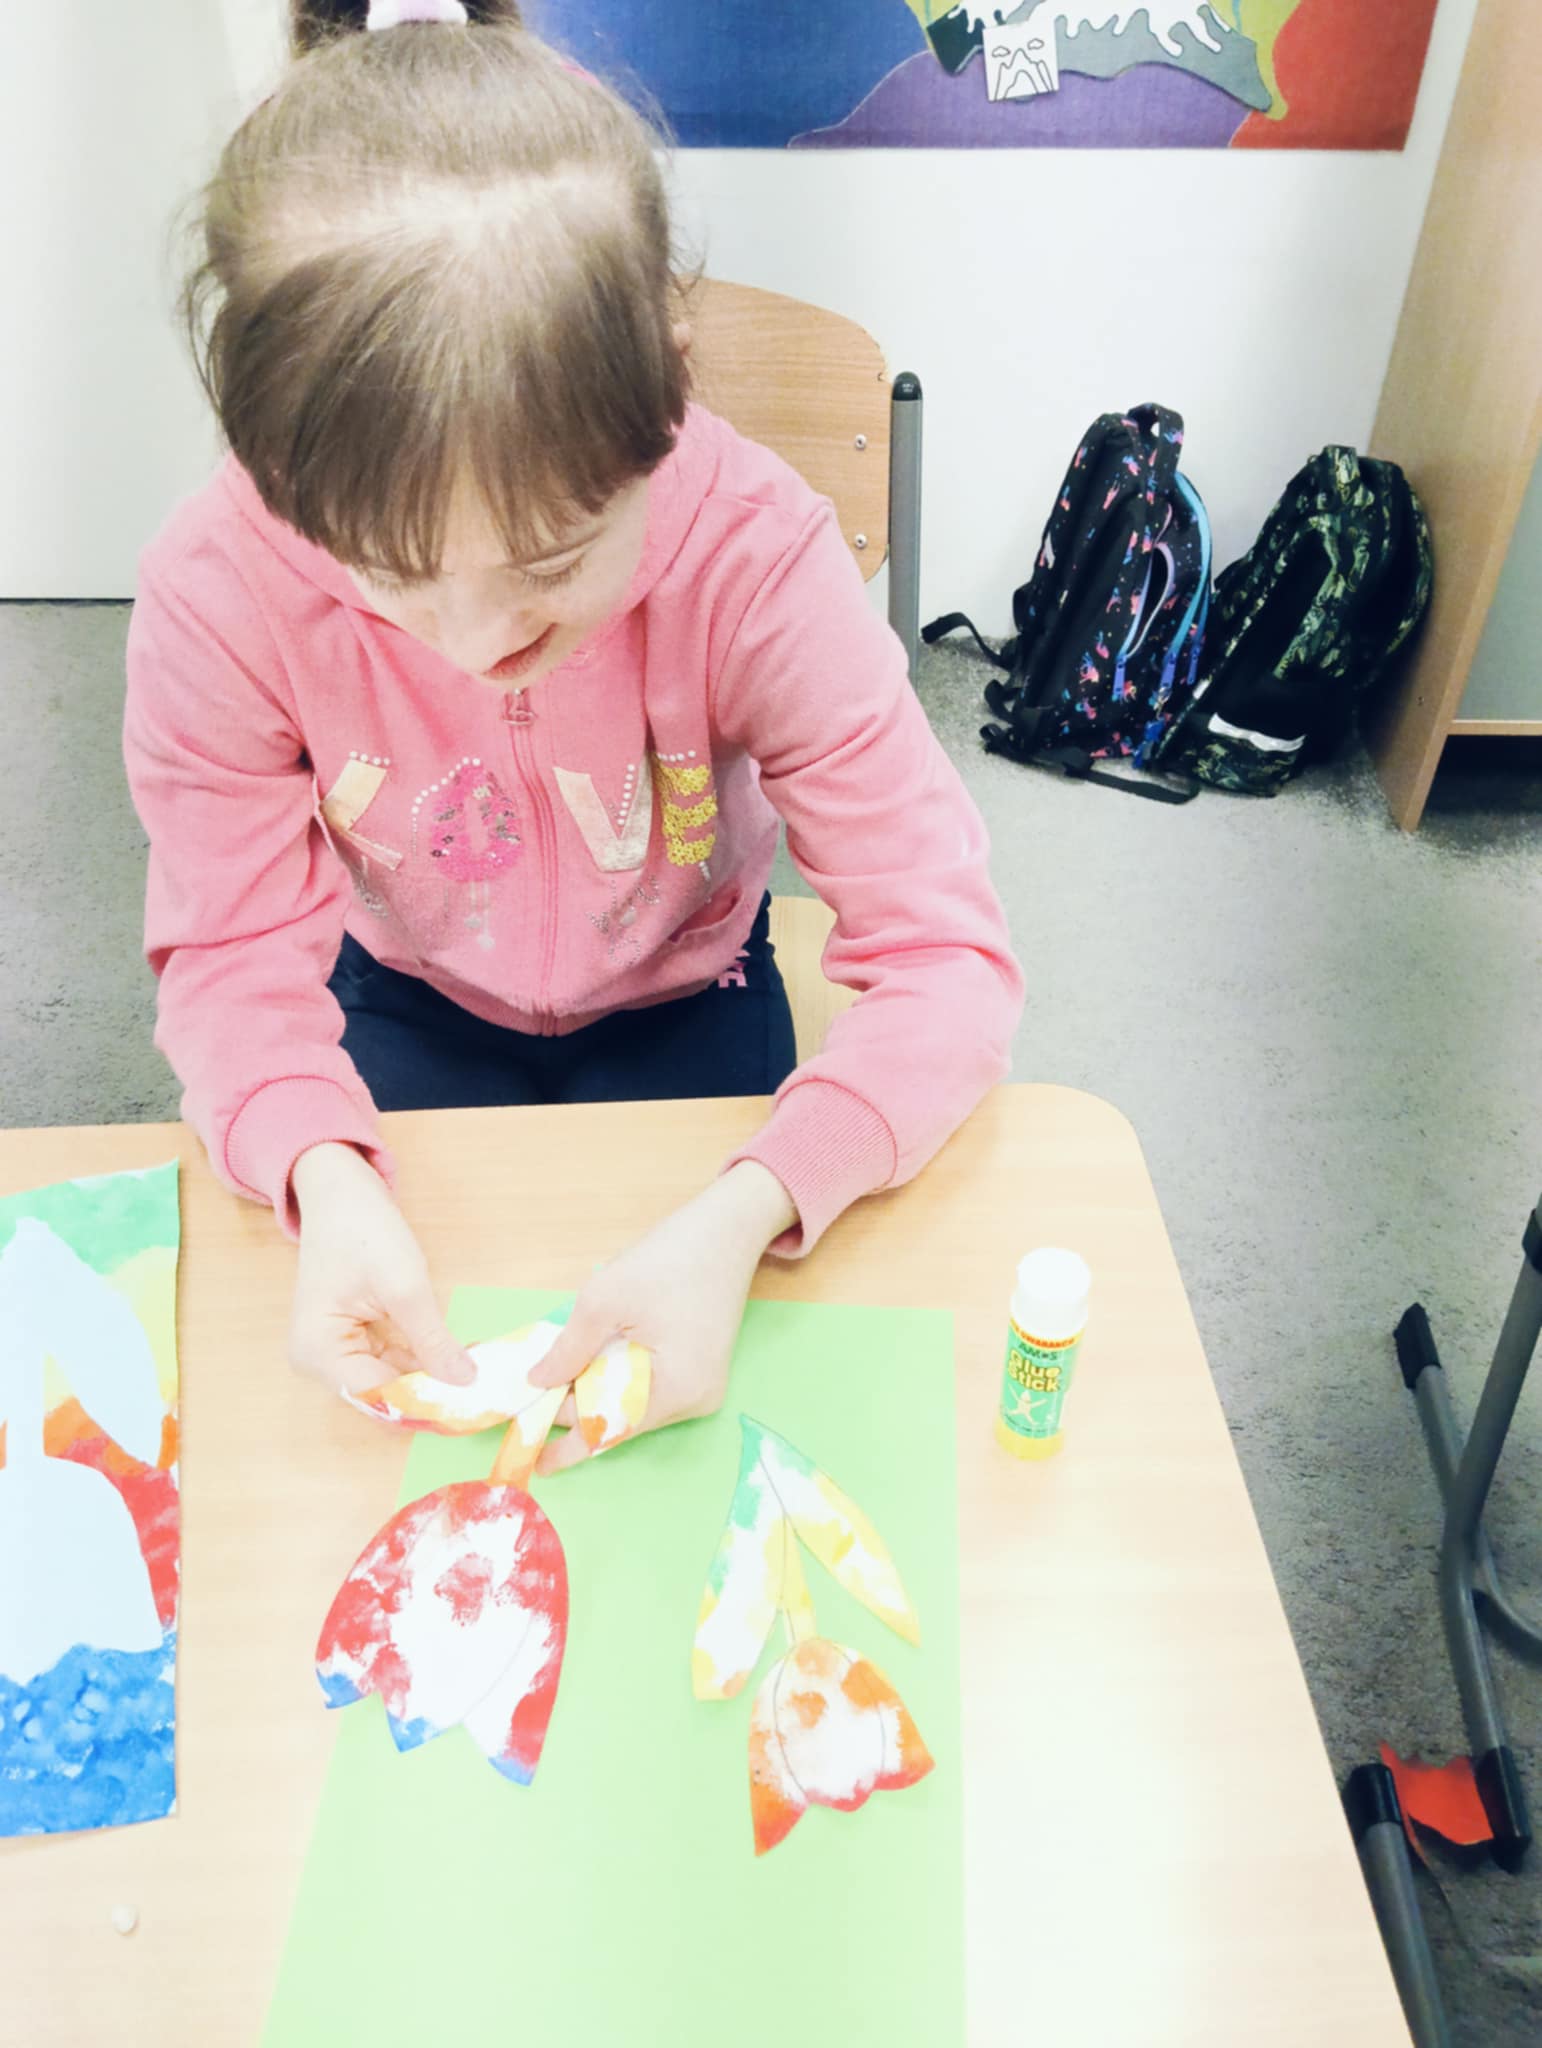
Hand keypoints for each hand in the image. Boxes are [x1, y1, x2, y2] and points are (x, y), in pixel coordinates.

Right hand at [288, 1142, 475, 1398]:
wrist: (341, 1193)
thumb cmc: (364, 1231)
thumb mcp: (404, 1287)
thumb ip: (432, 1340)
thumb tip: (465, 1383)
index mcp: (319, 1352)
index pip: (377, 1397)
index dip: (423, 1405)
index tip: (470, 1411)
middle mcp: (318, 1361)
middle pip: (380, 1394)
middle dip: (428, 1394)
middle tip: (481, 1398)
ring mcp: (333, 1351)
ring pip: (389, 1380)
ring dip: (428, 1379)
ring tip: (477, 1382)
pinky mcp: (351, 1340)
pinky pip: (389, 1362)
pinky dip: (420, 1361)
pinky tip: (454, 1361)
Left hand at [528, 1162, 797, 1473]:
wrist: (724, 1230)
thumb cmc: (668, 1260)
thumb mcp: (605, 1300)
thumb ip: (569, 1349)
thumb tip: (537, 1384)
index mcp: (677, 1390)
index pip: (609, 1428)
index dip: (565, 1436)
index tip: (529, 1451)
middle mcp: (695, 1401)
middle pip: (622, 1421)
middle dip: (578, 1414)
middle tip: (531, 1413)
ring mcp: (701, 1387)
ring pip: (634, 1406)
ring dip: (595, 1395)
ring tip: (554, 1386)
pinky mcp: (700, 1371)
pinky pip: (649, 1388)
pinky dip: (616, 1380)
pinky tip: (590, 1367)